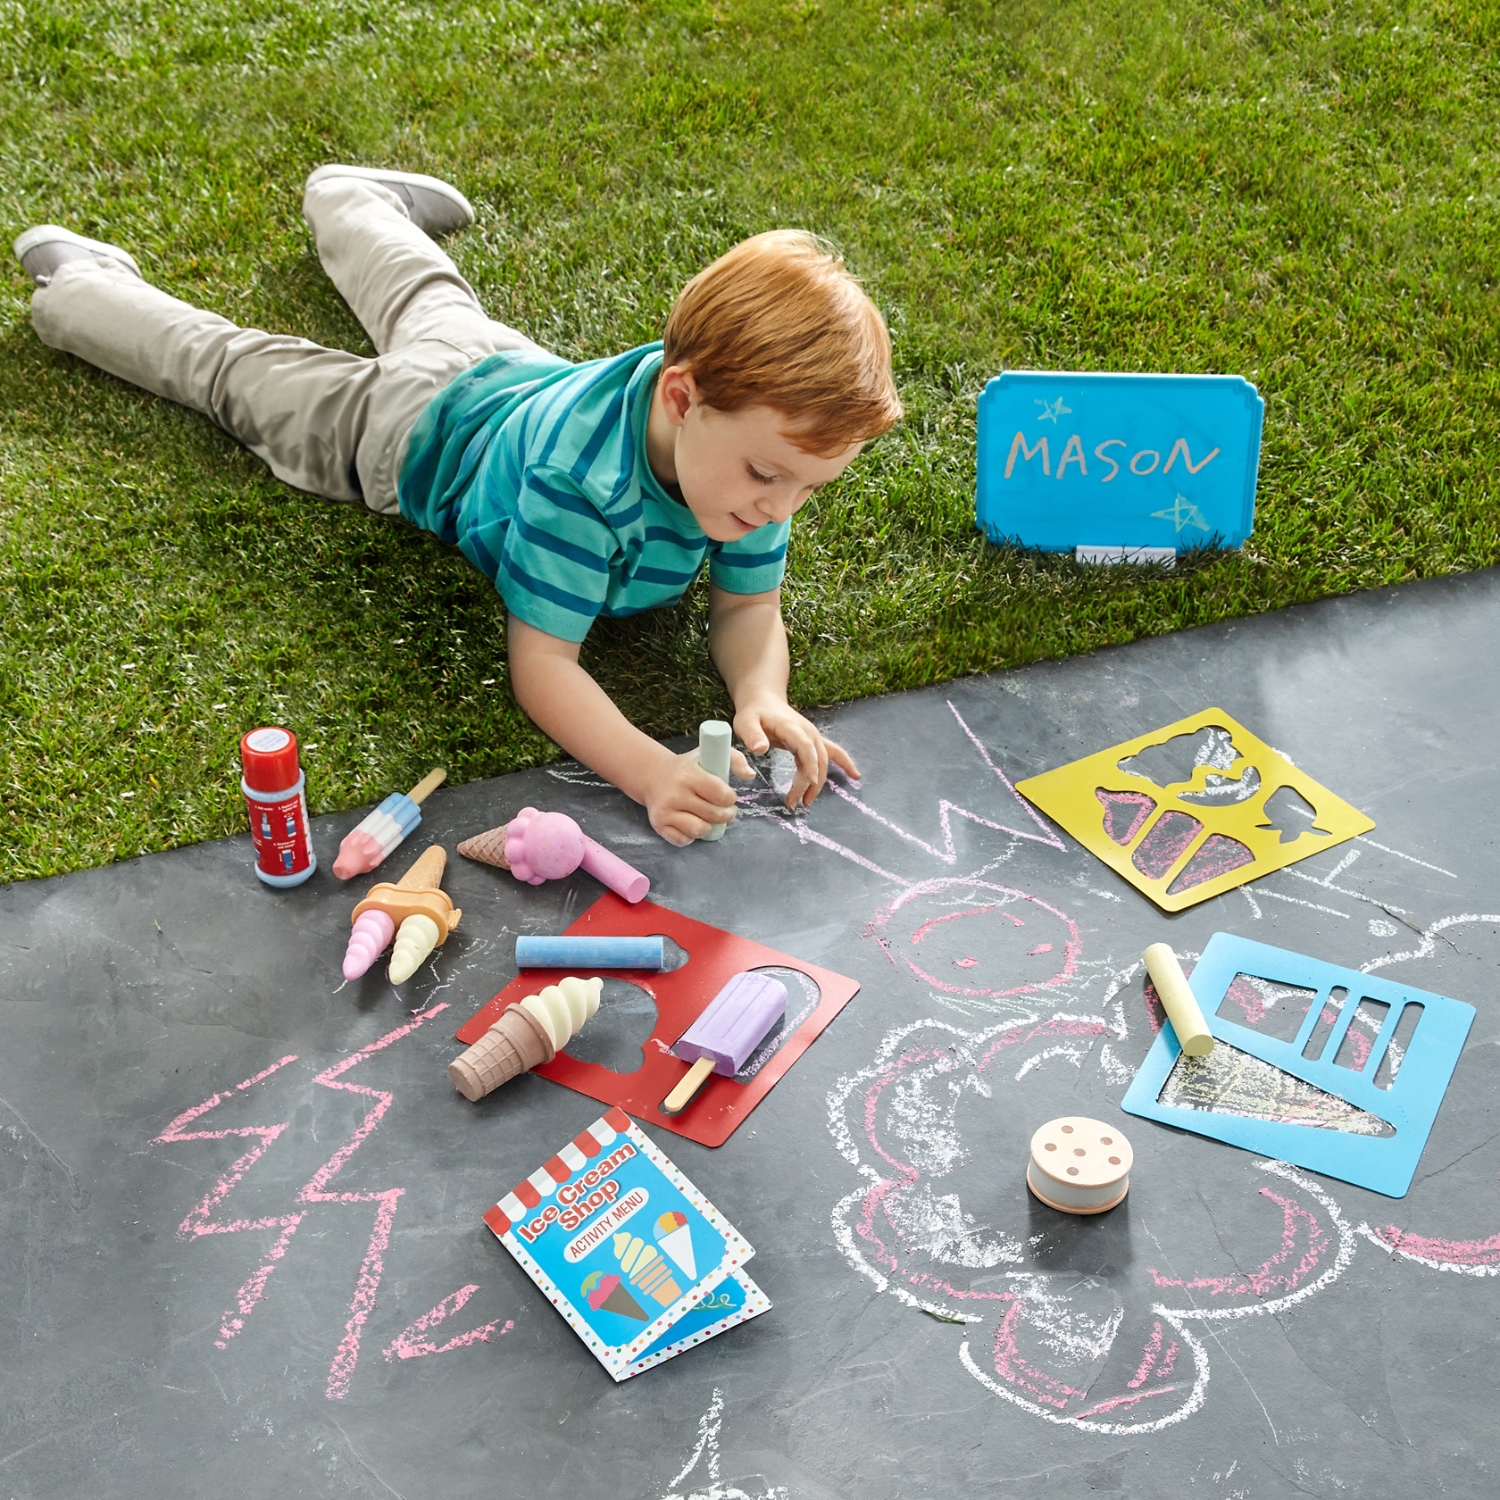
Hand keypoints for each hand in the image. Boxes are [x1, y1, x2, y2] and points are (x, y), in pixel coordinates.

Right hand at [643, 748, 748, 845]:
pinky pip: (684, 840)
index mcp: (689, 774)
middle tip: (725, 810)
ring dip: (709, 827)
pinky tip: (692, 823)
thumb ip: (734, 759)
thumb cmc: (688, 767)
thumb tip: (750, 775)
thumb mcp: (708, 754)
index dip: (730, 798)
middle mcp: (675, 793)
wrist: (653, 776)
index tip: (727, 796)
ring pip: (700, 830)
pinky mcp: (659, 825)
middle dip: (725, 815)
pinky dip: (692, 836)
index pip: (721, 795)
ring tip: (708, 817)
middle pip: (714, 815)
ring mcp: (665, 810)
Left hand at [733, 695, 859, 809]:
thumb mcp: (746, 722)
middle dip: (811, 783)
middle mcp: (808, 732)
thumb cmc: (754, 713)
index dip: (810, 764)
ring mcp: (814, 737)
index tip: (810, 782)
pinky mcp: (814, 742)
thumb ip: (752, 735)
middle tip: (796, 803)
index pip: (805, 747)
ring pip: (824, 761)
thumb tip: (760, 749)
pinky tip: (855, 777)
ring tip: (805, 802)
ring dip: (818, 783)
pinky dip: (844, 765)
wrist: (764, 701)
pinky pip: (833, 754)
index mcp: (792, 728)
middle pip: (817, 759)